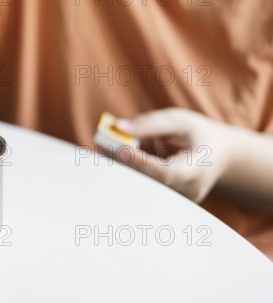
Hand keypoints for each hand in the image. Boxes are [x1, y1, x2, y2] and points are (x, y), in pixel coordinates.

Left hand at [113, 108, 233, 201]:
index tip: (117, 147)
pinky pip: (141, 185)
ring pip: (140, 184)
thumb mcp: (182, 121)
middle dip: (120, 163)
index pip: (164, 172)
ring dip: (122, 164)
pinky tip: (123, 153)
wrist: (222, 156)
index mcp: (195, 172)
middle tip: (100, 144)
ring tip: (108, 143)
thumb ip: (152, 124)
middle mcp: (185, 192)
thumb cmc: (201, 136)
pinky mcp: (164, 200)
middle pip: (146, 182)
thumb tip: (119, 126)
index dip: (139, 162)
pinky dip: (129, 169)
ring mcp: (174, 200)